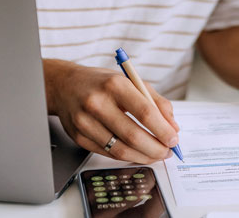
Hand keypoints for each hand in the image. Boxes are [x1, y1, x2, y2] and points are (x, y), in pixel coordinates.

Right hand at [45, 59, 179, 163]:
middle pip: (133, 135)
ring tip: (155, 155)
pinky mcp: (78, 137)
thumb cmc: (103, 83)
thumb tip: (173, 127)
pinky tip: (136, 153)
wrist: (65, 85)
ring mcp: (85, 122)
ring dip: (143, 157)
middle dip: (155, 149)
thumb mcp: (132, 82)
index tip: (173, 139)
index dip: (163, 130)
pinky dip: (126, 157)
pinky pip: (107, 153)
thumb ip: (156, 102)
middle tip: (167, 152)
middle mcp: (97, 103)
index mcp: (115, 85)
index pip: (145, 112)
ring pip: (120, 150)